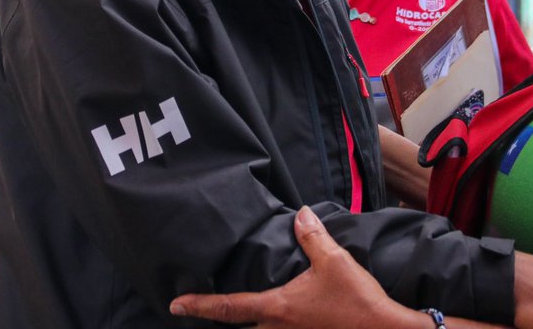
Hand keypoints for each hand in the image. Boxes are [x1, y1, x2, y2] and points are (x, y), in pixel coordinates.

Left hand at [170, 207, 424, 328]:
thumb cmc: (357, 299)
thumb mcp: (334, 260)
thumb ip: (312, 236)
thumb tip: (300, 214)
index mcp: (279, 308)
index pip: (230, 307)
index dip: (200, 305)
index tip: (176, 304)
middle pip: (242, 327)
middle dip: (221, 319)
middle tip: (201, 309)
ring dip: (249, 324)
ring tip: (237, 312)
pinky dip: (270, 325)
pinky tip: (280, 316)